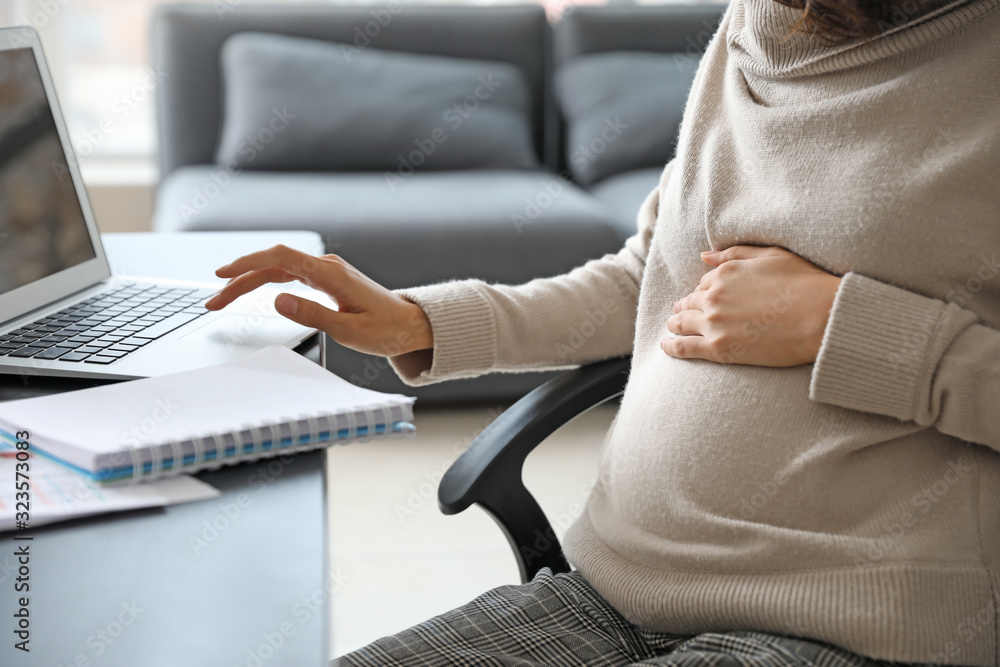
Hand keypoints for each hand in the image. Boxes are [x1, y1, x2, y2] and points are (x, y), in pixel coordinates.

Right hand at [204, 245, 432, 356]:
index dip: (247, 263)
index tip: (222, 274)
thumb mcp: (348, 330)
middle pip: (273, 263)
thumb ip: (312, 315)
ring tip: (224, 295)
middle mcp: (327, 267)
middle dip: (240, 279)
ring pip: (280, 268)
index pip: (279, 258)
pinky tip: (254, 287)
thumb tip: (277, 301)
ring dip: (250, 280)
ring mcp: (328, 271)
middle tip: (213, 300)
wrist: (412, 326)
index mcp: (330, 275)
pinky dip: (268, 280)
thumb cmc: (386, 330)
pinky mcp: (329, 279)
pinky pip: (291, 273)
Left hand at [661, 245, 840, 365]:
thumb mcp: (771, 255)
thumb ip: (734, 253)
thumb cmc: (805, 283)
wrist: (823, 317)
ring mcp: (714, 323)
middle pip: (689, 303)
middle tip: (682, 314)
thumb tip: (703, 256)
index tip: (706, 298)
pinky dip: (671, 347)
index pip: (704, 282)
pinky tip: (666, 347)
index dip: (705, 291)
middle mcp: (713, 296)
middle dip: (686, 308)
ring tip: (673, 329)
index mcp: (725, 273)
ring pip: (682, 324)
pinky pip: (684, 348)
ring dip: (676, 325)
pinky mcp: (719, 349)